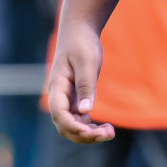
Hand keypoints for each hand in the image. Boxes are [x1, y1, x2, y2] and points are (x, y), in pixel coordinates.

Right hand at [47, 20, 114, 142]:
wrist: (79, 31)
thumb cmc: (81, 43)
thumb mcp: (86, 61)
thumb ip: (85, 86)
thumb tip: (85, 112)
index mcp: (56, 87)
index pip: (59, 115)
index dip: (73, 127)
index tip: (91, 131)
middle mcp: (59, 97)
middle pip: (65, 126)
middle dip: (84, 135)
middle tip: (108, 134)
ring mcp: (66, 100)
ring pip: (73, 126)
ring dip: (89, 134)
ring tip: (110, 132)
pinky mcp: (75, 99)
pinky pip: (79, 120)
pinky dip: (91, 127)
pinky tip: (105, 127)